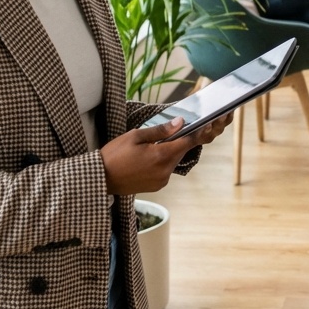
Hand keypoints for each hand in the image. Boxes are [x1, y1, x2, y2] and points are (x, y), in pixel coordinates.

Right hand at [99, 113, 231, 194]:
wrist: (100, 179)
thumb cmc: (114, 154)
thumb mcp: (135, 136)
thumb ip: (160, 130)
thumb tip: (180, 122)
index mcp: (161, 156)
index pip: (188, 142)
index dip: (198, 132)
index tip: (208, 124)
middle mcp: (165, 171)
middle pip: (181, 152)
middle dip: (181, 141)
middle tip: (180, 129)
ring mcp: (161, 181)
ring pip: (174, 161)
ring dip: (171, 152)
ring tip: (158, 143)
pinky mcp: (156, 186)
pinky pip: (166, 170)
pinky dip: (164, 161)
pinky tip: (151, 157)